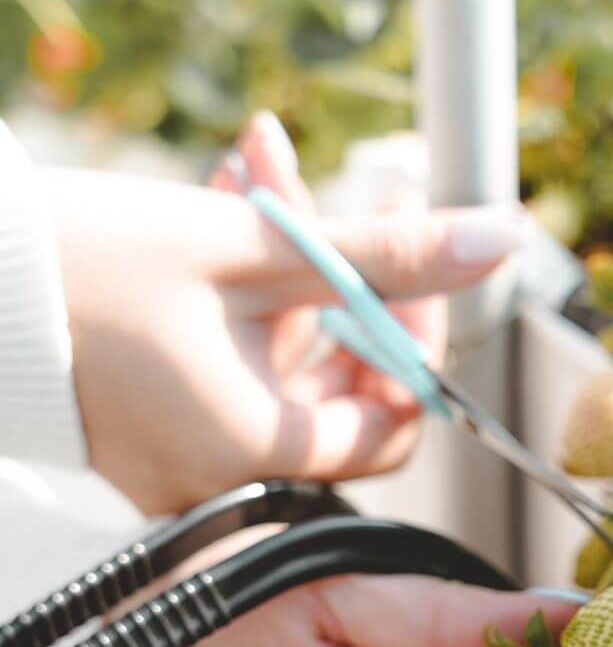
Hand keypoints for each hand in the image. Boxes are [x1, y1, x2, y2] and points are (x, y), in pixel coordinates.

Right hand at [46, 111, 527, 512]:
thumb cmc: (81, 266)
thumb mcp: (252, 249)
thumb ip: (384, 256)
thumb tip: (497, 243)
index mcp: (257, 448)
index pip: (393, 421)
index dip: (412, 341)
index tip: (403, 264)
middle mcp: (226, 472)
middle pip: (340, 383)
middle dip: (347, 279)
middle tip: (335, 201)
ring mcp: (190, 455)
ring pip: (285, 357)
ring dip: (294, 263)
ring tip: (262, 173)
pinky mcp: (160, 426)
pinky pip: (233, 359)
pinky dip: (247, 291)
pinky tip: (232, 202)